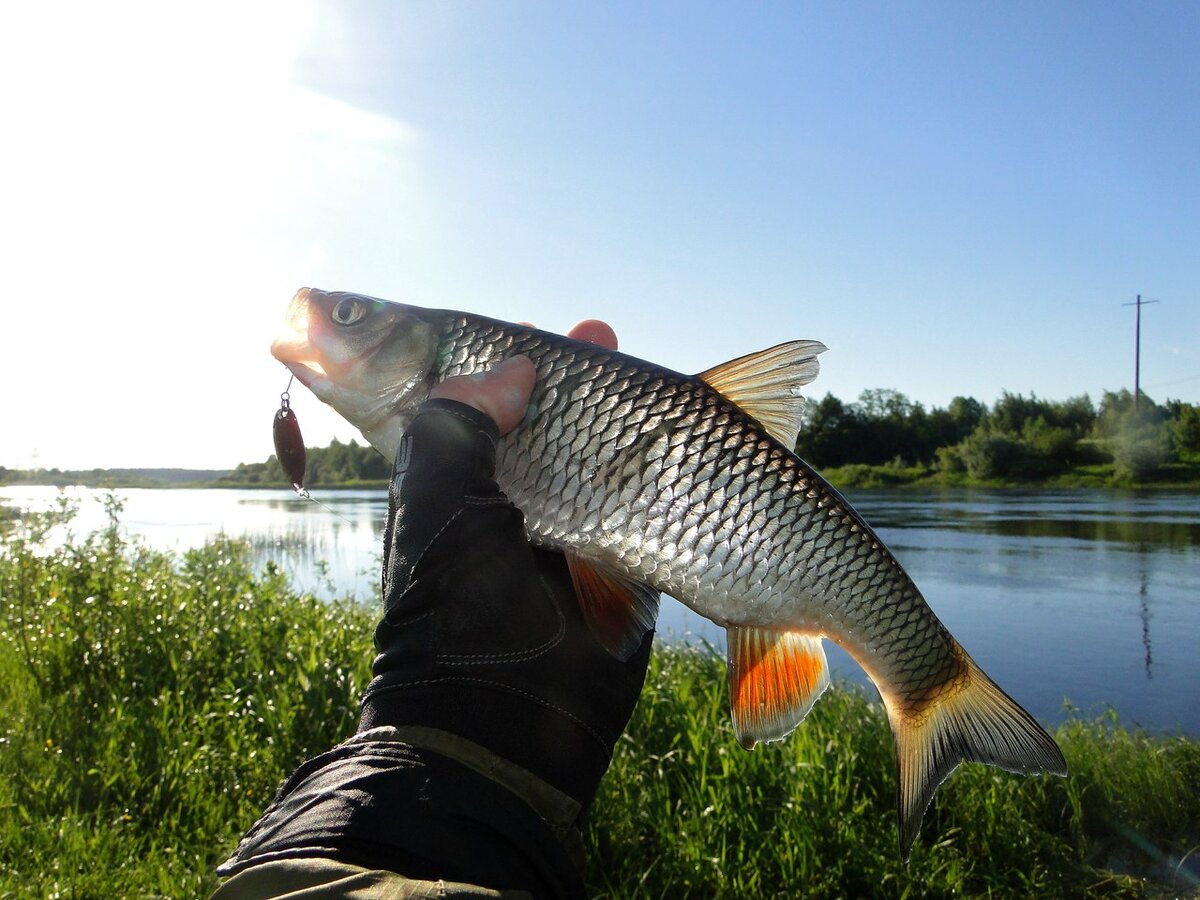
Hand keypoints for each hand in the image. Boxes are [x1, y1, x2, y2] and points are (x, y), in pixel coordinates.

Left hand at [361, 318, 650, 817]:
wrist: (506, 725)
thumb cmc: (455, 612)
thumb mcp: (436, 506)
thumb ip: (458, 424)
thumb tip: (515, 364)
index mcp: (455, 487)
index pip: (476, 406)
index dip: (506, 363)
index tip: (538, 331)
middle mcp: (509, 507)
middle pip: (544, 426)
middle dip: (573, 378)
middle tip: (602, 333)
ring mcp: (565, 540)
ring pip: (596, 463)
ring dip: (619, 419)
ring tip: (635, 365)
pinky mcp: (618, 572)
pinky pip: (640, 516)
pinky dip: (655, 481)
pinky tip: (675, 451)